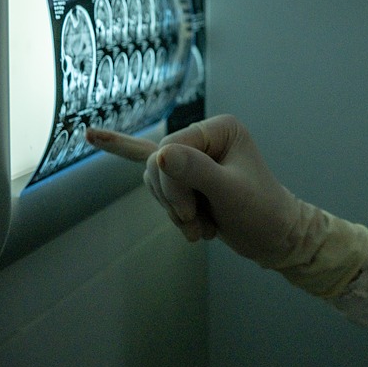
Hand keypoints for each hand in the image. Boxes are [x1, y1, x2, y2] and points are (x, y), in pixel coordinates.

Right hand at [87, 114, 304, 264]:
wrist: (275, 237)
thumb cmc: (262, 213)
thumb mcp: (231, 193)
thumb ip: (197, 172)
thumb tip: (161, 155)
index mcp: (219, 129)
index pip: (170, 149)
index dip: (173, 184)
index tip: (192, 211)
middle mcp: (204, 137)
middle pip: (158, 166)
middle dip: (173, 201)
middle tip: (198, 222)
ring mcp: (194, 155)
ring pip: (156, 183)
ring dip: (174, 212)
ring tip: (203, 226)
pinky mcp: (186, 175)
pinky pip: (147, 162)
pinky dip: (121, 149)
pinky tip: (91, 136)